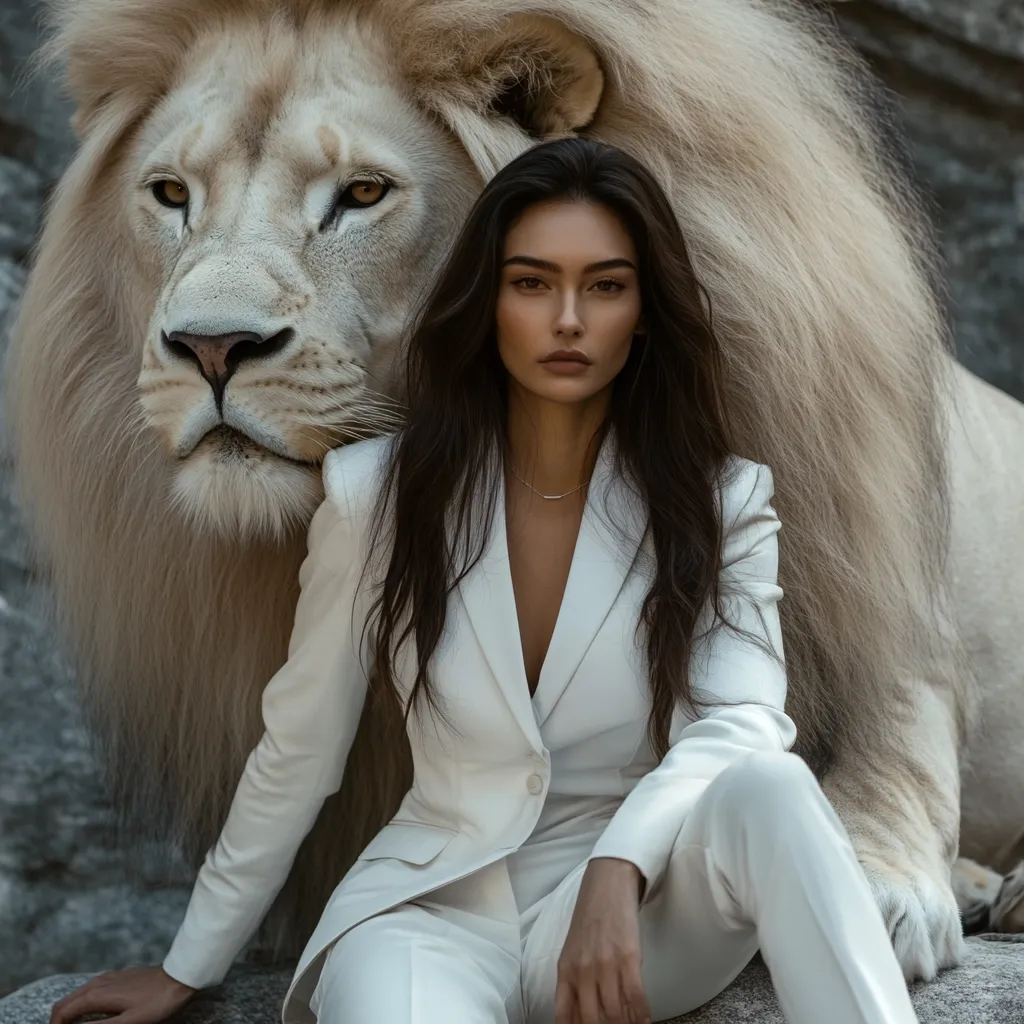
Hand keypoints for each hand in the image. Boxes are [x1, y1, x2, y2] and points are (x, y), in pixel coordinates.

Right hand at [50, 965, 196, 1023]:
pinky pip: (91, 989)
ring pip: (78, 994)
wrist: (180, 976)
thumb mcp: (127, 1022)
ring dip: (70, 1011)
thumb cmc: (156, 1002)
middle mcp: (98, 982)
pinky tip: (90, 1013)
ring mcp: (108, 976)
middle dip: (59, 1019)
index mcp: (96, 994)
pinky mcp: (118, 976)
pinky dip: (82, 1002)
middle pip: (67, 1001)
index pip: (62, 1011)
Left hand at [555, 857, 651, 1023]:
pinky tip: (644, 1022)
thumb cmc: (590, 919)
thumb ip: (574, 982)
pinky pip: (635, 997)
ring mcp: (605, 964)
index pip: (564, 1016)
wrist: (606, 885)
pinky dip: (641, 1015)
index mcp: (565, 970)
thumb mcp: (572, 951)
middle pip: (593, 1020)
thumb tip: (581, 1015)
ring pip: (615, 1013)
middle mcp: (583, 971)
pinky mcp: (628, 957)